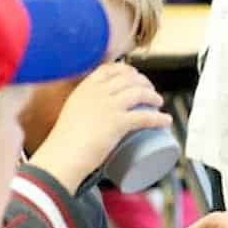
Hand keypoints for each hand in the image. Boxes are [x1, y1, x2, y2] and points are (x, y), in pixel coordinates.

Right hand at [28, 63, 170, 193]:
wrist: (61, 157)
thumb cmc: (64, 142)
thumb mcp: (72, 114)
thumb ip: (84, 110)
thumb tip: (94, 116)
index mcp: (85, 89)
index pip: (110, 69)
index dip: (127, 71)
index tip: (135, 76)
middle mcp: (97, 93)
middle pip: (129, 79)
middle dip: (144, 82)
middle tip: (151, 93)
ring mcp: (108, 106)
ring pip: (140, 93)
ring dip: (154, 97)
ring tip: (159, 103)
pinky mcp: (117, 123)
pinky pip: (145, 117)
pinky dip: (159, 118)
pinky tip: (166, 120)